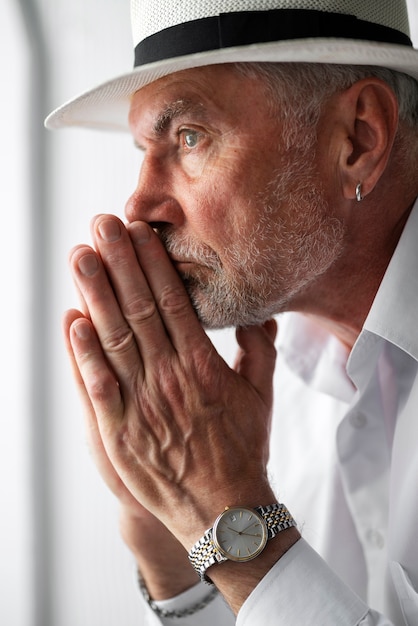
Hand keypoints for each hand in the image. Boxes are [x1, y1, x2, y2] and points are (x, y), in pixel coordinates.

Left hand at [65, 214, 277, 549]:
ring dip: (96, 295)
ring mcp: (143, 405)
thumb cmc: (243, 449)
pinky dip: (83, 354)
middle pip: (140, 310)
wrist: (224, 509)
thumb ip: (259, 348)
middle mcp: (170, 378)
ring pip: (115, 340)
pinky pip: (98, 388)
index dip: (154, 264)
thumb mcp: (261, 395)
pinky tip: (72, 321)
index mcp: (203, 366)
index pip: (174, 302)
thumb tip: (260, 312)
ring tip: (81, 257)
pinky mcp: (120, 433)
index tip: (140, 231)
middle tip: (101, 224)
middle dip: (120, 263)